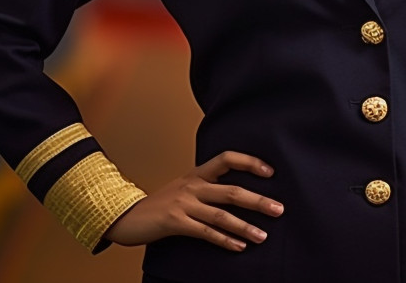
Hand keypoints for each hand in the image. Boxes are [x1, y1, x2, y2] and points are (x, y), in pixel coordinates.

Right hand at [104, 151, 282, 251]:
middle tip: (279, 209)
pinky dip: (225, 240)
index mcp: (196, 174)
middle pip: (232, 190)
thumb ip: (207, 187)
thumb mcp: (184, 188)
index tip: (270, 171)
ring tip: (263, 235)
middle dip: (258, 201)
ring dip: (245, 226)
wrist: (126, 216)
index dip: (250, 162)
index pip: (227, 159)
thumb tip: (238, 194)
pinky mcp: (175, 222)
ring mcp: (184, 203)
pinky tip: (239, 246)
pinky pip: (205, 232)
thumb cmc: (160, 204)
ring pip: (221, 215)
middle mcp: (192, 185)